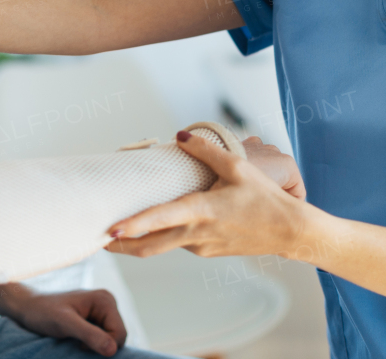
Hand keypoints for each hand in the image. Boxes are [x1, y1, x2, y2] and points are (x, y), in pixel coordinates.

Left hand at [0, 285, 126, 356]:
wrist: (27, 307)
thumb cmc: (43, 312)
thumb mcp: (65, 324)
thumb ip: (89, 335)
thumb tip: (113, 350)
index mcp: (104, 300)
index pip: (120, 334)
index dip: (105, 346)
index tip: (80, 345)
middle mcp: (107, 302)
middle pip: (118, 337)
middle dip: (100, 345)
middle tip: (77, 343)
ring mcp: (101, 310)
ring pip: (110, 339)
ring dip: (95, 345)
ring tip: (75, 340)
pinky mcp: (94, 318)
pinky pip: (102, 337)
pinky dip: (91, 343)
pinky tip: (76, 340)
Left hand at [108, 129, 309, 259]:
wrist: (290, 232)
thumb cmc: (266, 199)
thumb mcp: (238, 167)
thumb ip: (206, 150)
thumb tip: (179, 134)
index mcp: (202, 212)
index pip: (160, 221)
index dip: (133, 227)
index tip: (110, 231)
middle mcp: (197, 235)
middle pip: (149, 247)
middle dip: (120, 246)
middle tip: (95, 238)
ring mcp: (201, 247)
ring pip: (161, 247)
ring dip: (138, 242)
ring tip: (116, 231)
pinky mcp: (207, 251)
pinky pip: (177, 244)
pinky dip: (160, 239)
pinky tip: (154, 226)